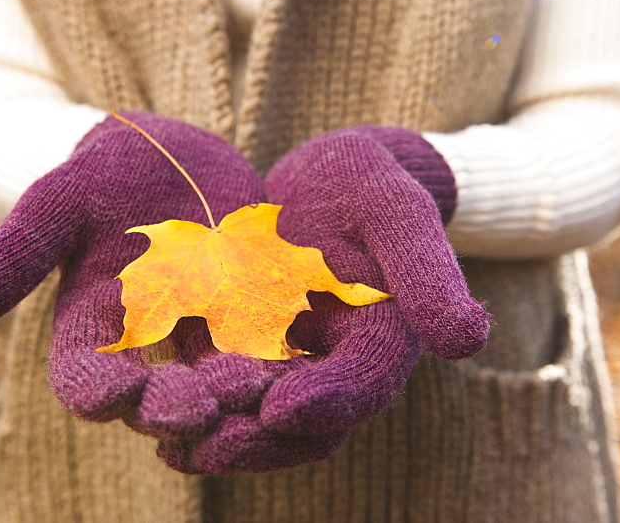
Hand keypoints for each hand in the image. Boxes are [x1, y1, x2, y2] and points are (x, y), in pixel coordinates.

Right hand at [0, 111, 268, 438]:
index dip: (95, 389)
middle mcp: (151, 344)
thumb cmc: (102, 173)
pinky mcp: (256, 313)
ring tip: (253, 386)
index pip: (85, 377)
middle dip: (174, 406)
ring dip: (235, 393)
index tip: (111, 394)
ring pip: (220, 381)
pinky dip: (283, 361)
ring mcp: (205, 332)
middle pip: (158, 396)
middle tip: (196, 407)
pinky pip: (272, 348)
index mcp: (93, 328)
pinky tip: (302, 361)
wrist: (173, 153)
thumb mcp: (54, 205)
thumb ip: (4, 261)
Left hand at [158, 126, 488, 472]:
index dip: (329, 401)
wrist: (328, 173)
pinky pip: (223, 390)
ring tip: (172, 446)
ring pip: (261, 418)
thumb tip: (470, 339)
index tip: (280, 408)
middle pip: (310, 421)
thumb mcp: (398, 212)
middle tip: (207, 446)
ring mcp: (291, 359)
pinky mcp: (247, 347)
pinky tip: (149, 410)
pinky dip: (196, 406)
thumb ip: (427, 272)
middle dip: (261, 440)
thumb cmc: (368, 182)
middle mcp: (338, 361)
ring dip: (221, 438)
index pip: (364, 381)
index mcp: (384, 334)